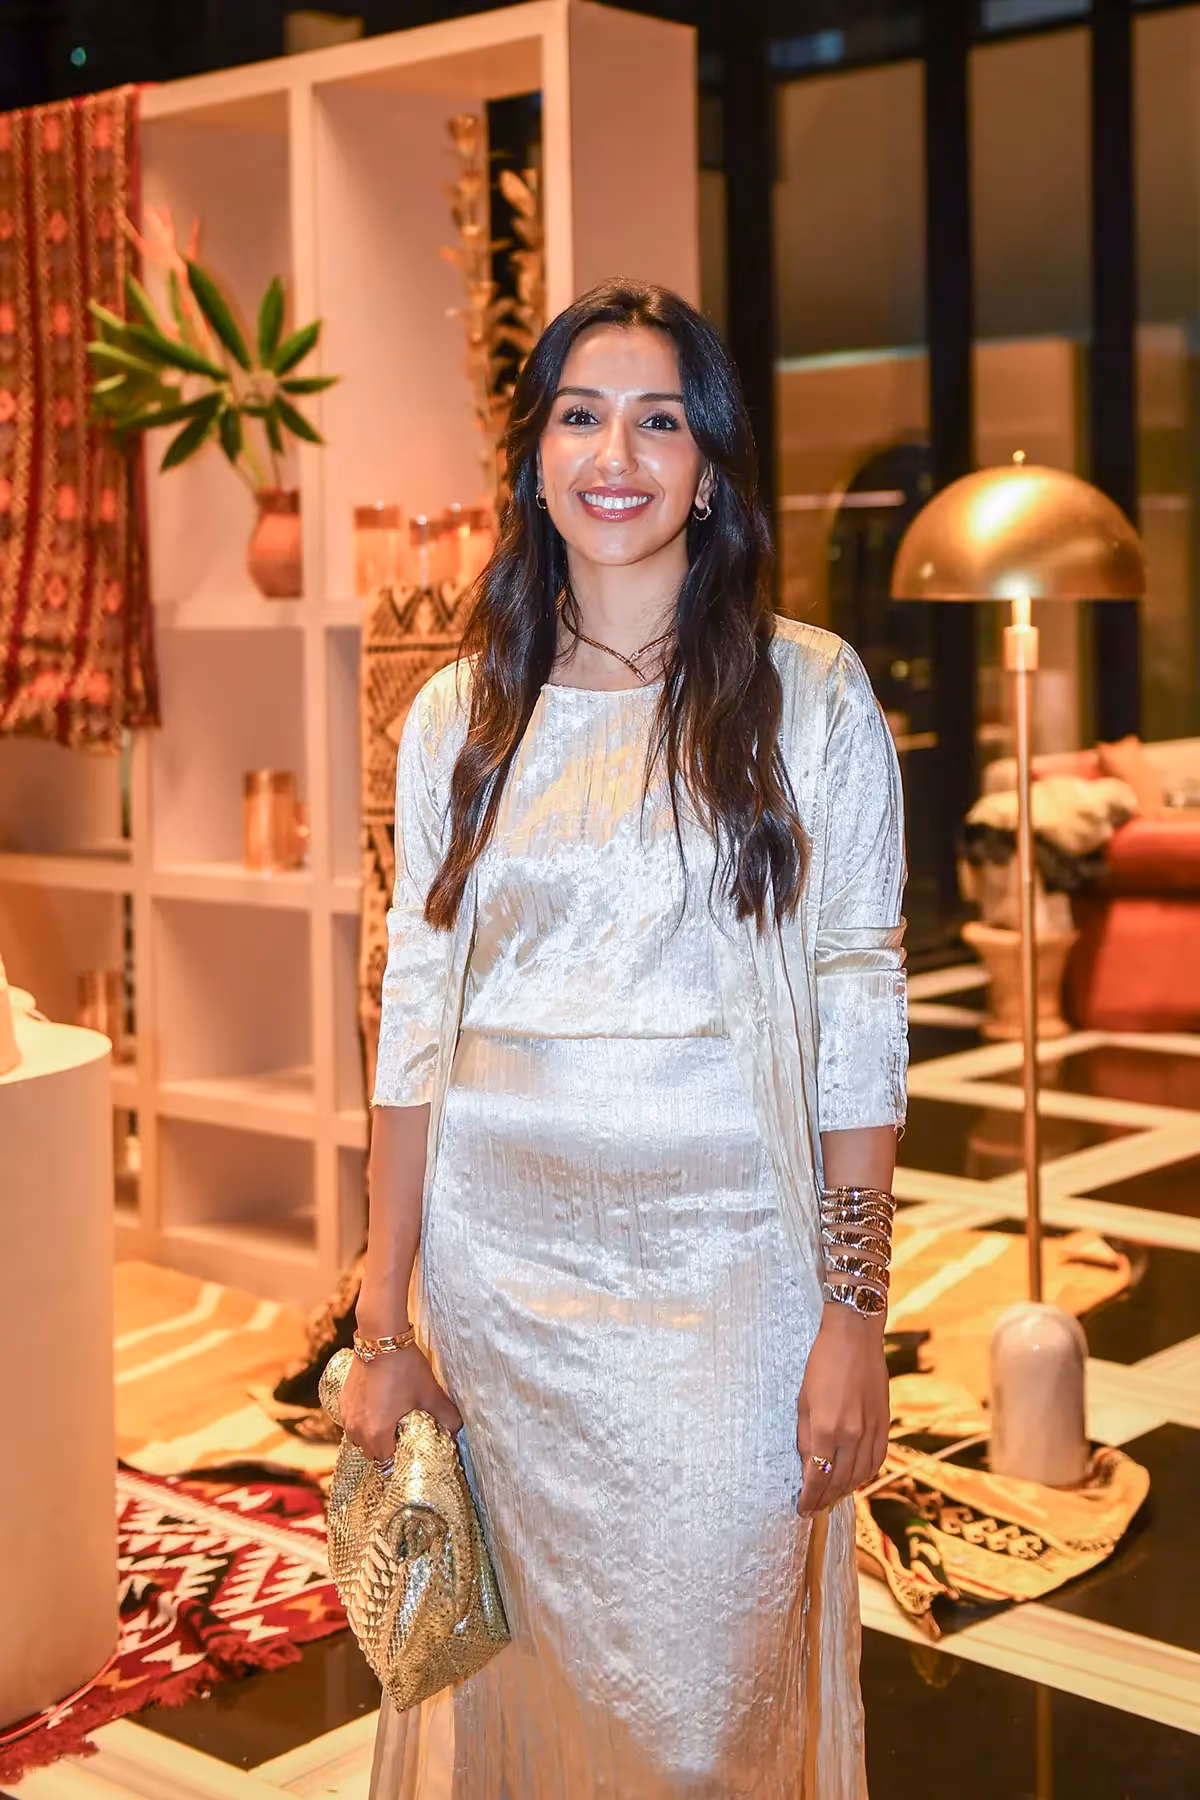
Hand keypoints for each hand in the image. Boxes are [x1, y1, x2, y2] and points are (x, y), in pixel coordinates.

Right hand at [338, 1344, 462, 1463]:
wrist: (381, 1339)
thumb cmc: (405, 1368)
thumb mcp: (430, 1394)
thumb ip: (447, 1417)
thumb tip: (456, 1431)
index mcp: (377, 1433)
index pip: (385, 1462)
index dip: (398, 1460)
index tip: (409, 1454)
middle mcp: (357, 1429)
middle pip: (370, 1453)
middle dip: (385, 1450)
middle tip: (402, 1439)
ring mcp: (347, 1415)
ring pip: (359, 1439)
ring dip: (372, 1437)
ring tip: (390, 1424)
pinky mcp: (343, 1401)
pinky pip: (352, 1422)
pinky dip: (363, 1422)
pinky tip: (378, 1409)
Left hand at [795, 1303, 889, 1514]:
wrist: (855, 1337)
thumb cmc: (822, 1363)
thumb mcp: (803, 1401)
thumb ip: (805, 1437)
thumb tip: (807, 1467)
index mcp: (825, 1428)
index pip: (817, 1477)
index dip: (809, 1498)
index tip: (802, 1509)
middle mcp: (851, 1434)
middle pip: (839, 1482)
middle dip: (825, 1500)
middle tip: (814, 1508)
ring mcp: (871, 1430)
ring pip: (859, 1476)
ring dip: (845, 1492)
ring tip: (832, 1498)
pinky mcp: (885, 1424)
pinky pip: (876, 1461)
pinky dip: (865, 1475)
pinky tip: (855, 1480)